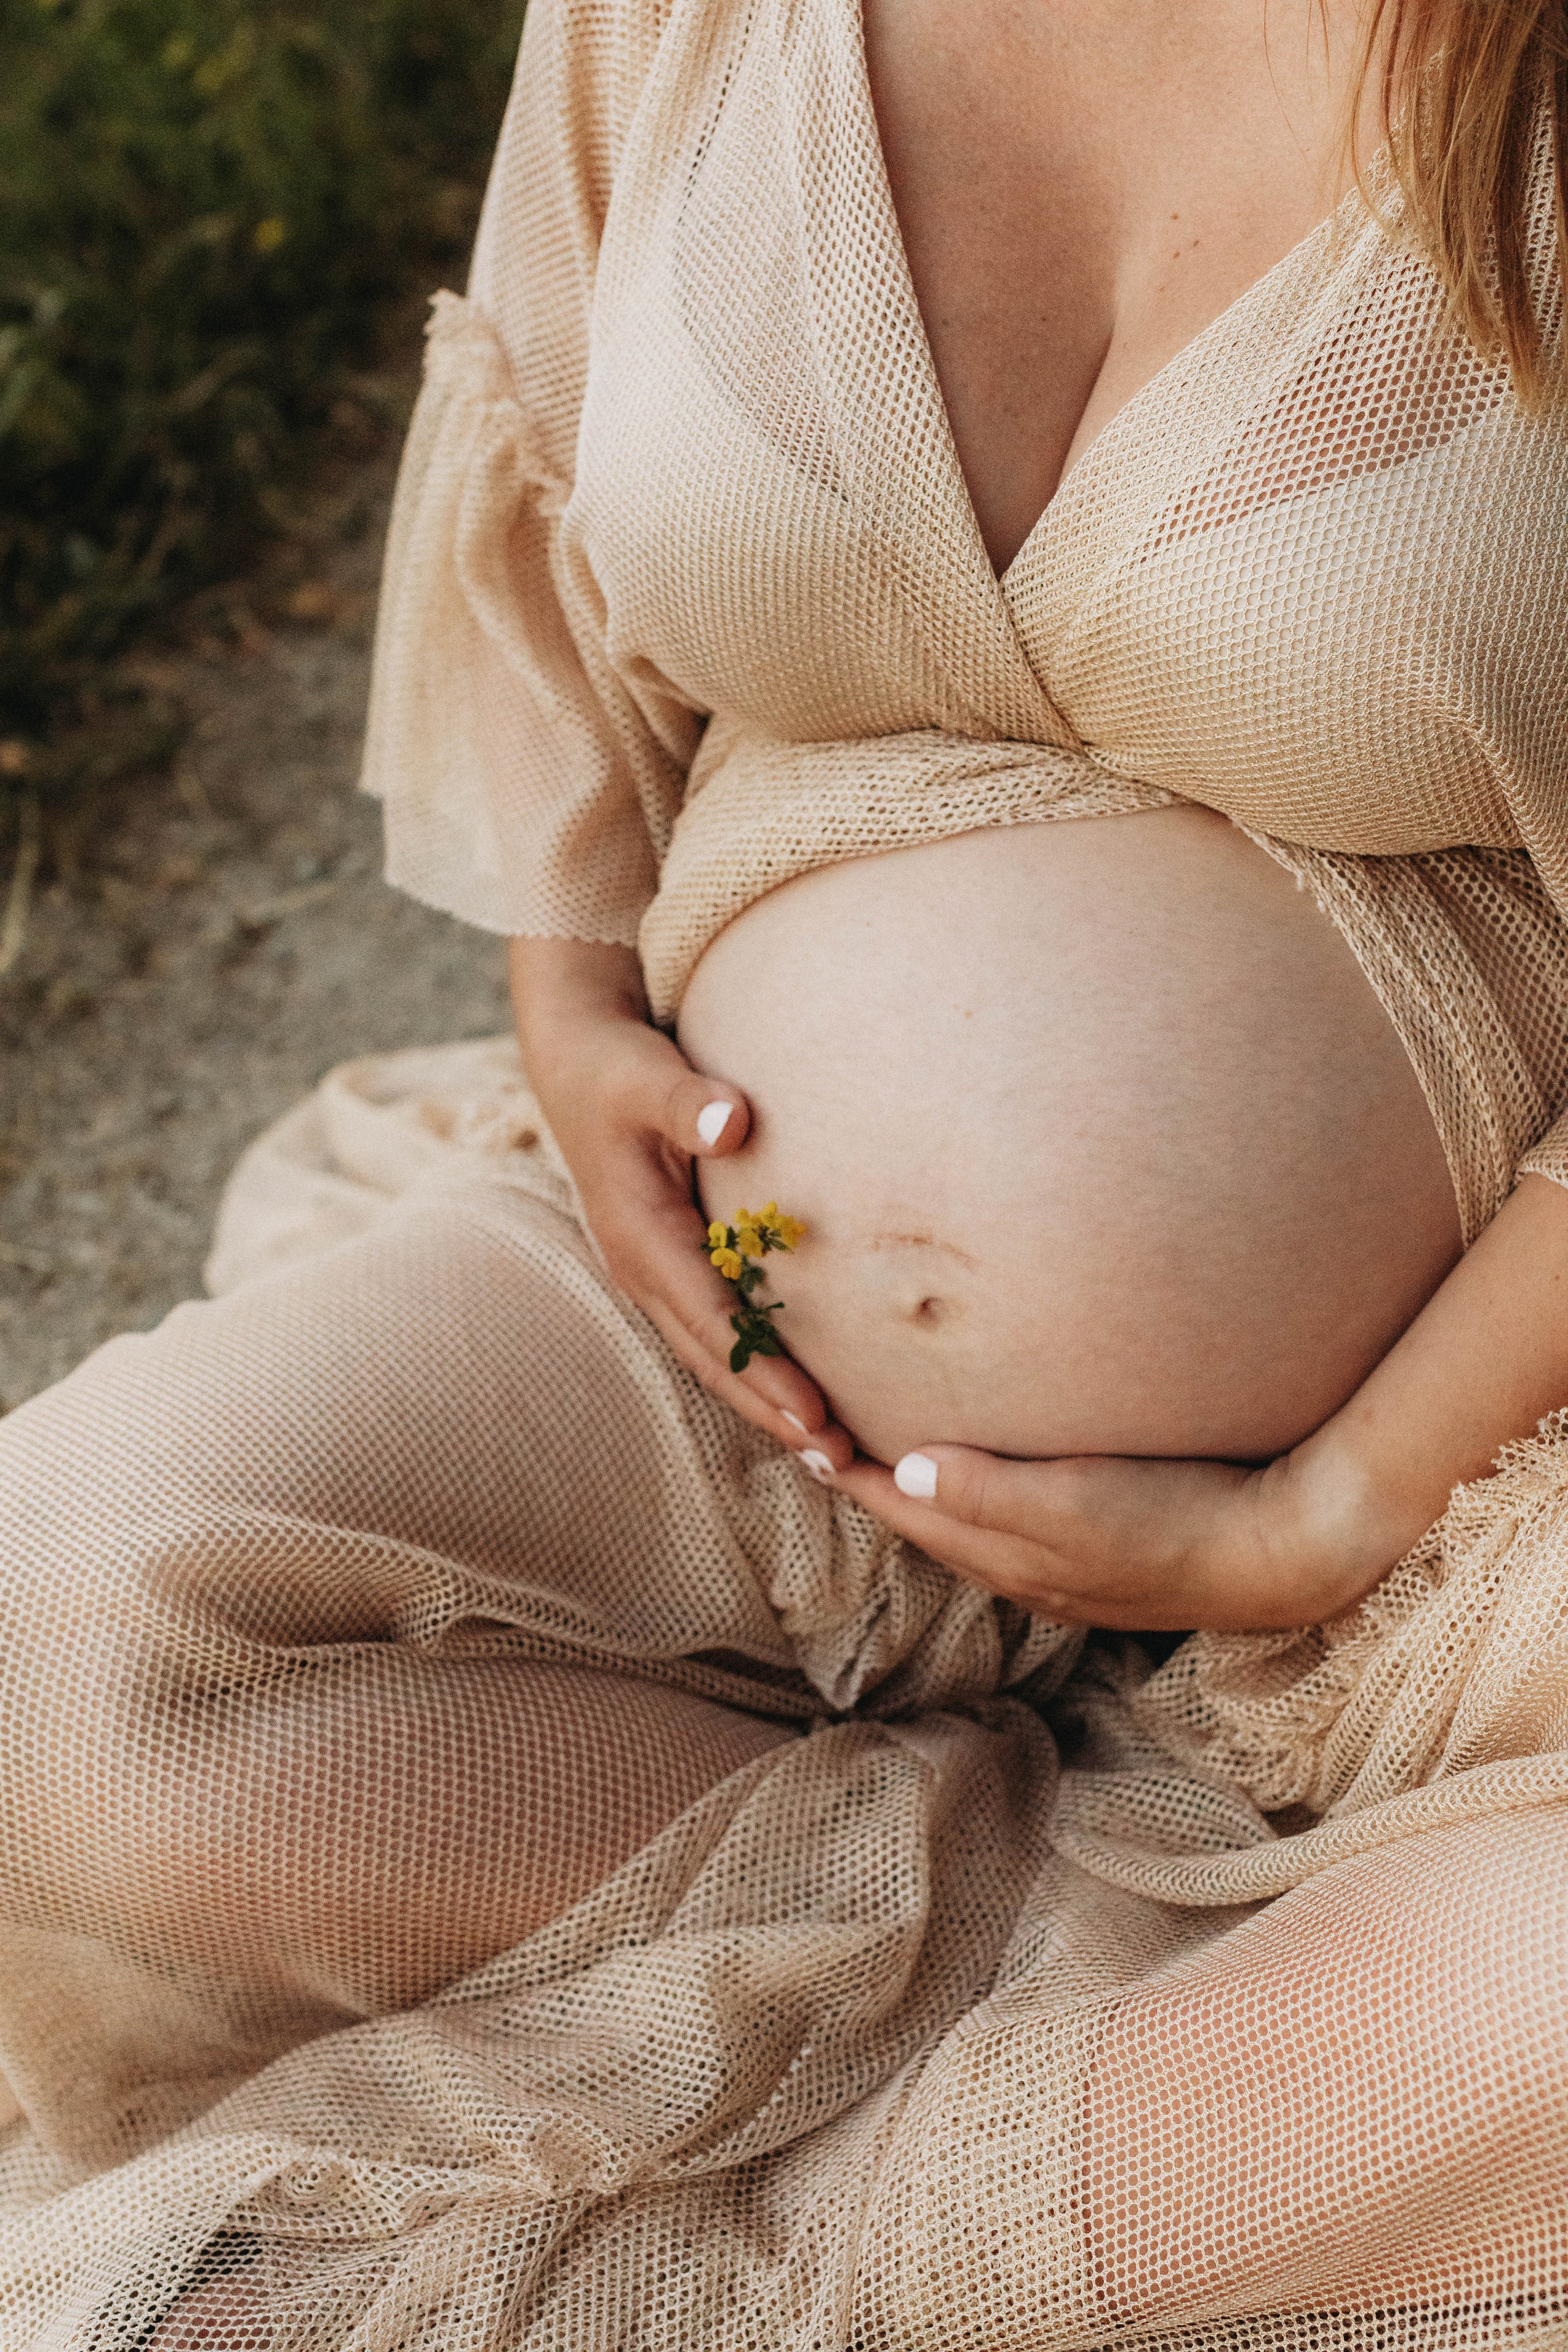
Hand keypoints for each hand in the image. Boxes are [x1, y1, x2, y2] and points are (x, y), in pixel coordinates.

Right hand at [509, 937, 852, 1472]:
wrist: (574, 1059)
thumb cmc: (617, 1067)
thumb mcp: (647, 1075)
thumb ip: (687, 1102)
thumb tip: (733, 1122)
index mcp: (640, 1238)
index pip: (712, 1320)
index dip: (763, 1370)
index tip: (815, 1414)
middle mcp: (643, 1269)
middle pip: (713, 1359)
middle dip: (771, 1411)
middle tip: (839, 1458)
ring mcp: (653, 1272)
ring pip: (713, 1354)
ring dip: (766, 1401)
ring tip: (830, 1449)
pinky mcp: (669, 1263)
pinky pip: (715, 1330)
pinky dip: (754, 1366)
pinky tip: (799, 1392)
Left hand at [831, 1442, 1393, 1631]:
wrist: (1282, 1553)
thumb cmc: (1176, 1520)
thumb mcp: (1073, 1503)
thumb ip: (987, 1490)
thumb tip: (901, 1472)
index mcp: (1005, 1554)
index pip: (902, 1509)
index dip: (850, 1472)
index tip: (800, 1432)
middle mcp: (1024, 1570)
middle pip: (925, 1521)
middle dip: (874, 1482)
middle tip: (827, 1433)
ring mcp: (1064, 1568)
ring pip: (968, 1525)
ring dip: (925, 1491)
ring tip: (891, 1449)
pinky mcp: (1103, 1553)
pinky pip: (1014, 1524)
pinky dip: (980, 1495)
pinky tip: (993, 1472)